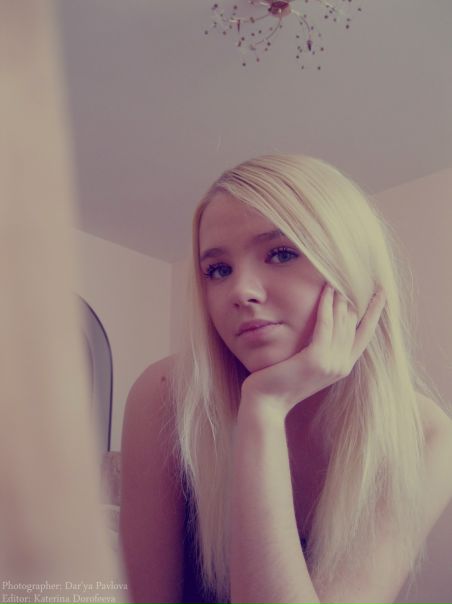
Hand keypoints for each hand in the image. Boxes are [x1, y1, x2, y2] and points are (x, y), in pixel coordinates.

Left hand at [240, 283, 385, 419]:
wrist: (266, 403)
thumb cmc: (280, 382)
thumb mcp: (306, 365)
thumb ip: (320, 349)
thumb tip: (325, 326)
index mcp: (342, 367)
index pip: (365, 334)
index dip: (374, 312)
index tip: (380, 293)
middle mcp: (341, 365)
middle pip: (354, 323)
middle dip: (356, 297)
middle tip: (358, 275)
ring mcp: (331, 363)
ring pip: (342, 321)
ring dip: (341, 296)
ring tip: (339, 276)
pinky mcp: (316, 359)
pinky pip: (325, 324)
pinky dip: (326, 305)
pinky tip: (326, 289)